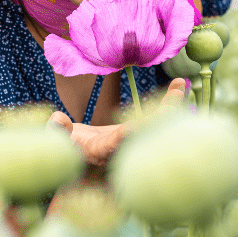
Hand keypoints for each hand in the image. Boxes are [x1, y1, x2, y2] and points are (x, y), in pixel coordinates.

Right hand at [47, 78, 186, 166]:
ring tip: (180, 85)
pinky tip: (180, 84)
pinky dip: (168, 101)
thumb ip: (56, 129)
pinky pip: (158, 116)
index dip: (122, 138)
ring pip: (156, 125)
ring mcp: (134, 140)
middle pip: (143, 136)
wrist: (82, 152)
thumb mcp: (57, 138)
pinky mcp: (141, 129)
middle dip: (158, 121)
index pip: (113, 145)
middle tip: (171, 104)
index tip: (132, 128)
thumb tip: (57, 117)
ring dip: (169, 106)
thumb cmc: (67, 144)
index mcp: (100, 152)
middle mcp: (123, 149)